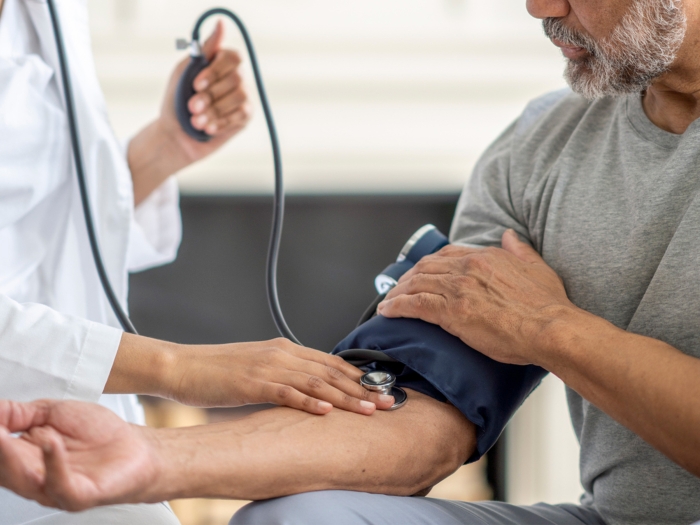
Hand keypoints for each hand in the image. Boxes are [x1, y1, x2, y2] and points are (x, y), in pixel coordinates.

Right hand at [0, 400, 158, 510]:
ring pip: (23, 478)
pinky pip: (59, 484)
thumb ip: (19, 413)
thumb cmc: (99, 433)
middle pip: (3, 466)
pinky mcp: (77, 495)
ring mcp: (54, 489)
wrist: (137, 448)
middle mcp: (33, 477)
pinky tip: (50, 442)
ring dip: (10, 455)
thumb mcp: (54, 413)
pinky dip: (53, 461)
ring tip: (3, 433)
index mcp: (24, 458)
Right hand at [109, 335, 394, 414]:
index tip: (378, 388)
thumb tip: (307, 390)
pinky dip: (308, 401)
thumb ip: (283, 374)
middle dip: (361, 387)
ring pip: (315, 381)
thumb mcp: (257, 368)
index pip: (329, 362)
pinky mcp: (252, 382)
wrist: (182, 365)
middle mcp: (281, 353)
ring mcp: (268, 367)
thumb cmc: (217, 370)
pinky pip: (286, 392)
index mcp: (283, 348)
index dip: (356, 376)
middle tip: (386, 401)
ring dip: (345, 396)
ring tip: (368, 409)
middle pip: (330, 371)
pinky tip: (326, 411)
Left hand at [127, 21, 251, 203]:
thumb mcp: (184, 71)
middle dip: (211, 96)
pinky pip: (240, 115)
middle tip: (192, 107)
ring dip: (214, 111)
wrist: (175, 136)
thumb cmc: (176, 101)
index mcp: (220, 63)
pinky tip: (207, 128)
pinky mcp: (245, 117)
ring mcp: (243, 97)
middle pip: (236, 79)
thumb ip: (203, 50)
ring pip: (239, 98)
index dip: (215, 72)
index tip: (196, 84)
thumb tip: (221, 24)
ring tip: (196, 121)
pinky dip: (221, 122)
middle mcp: (236, 78)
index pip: (233, 57)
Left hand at [377, 230, 575, 364]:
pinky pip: (414, 305)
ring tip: (387, 302)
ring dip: (397, 293)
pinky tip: (388, 311)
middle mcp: (467, 267)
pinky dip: (397, 306)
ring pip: (416, 284)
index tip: (420, 274)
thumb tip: (509, 235)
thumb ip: (520, 249)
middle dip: (407, 279)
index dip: (428, 265)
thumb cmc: (548, 305)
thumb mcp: (537, 267)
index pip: (446, 254)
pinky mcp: (452, 312)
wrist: (551, 328)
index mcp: (485, 256)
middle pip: (425, 267)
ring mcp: (458, 288)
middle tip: (397, 290)